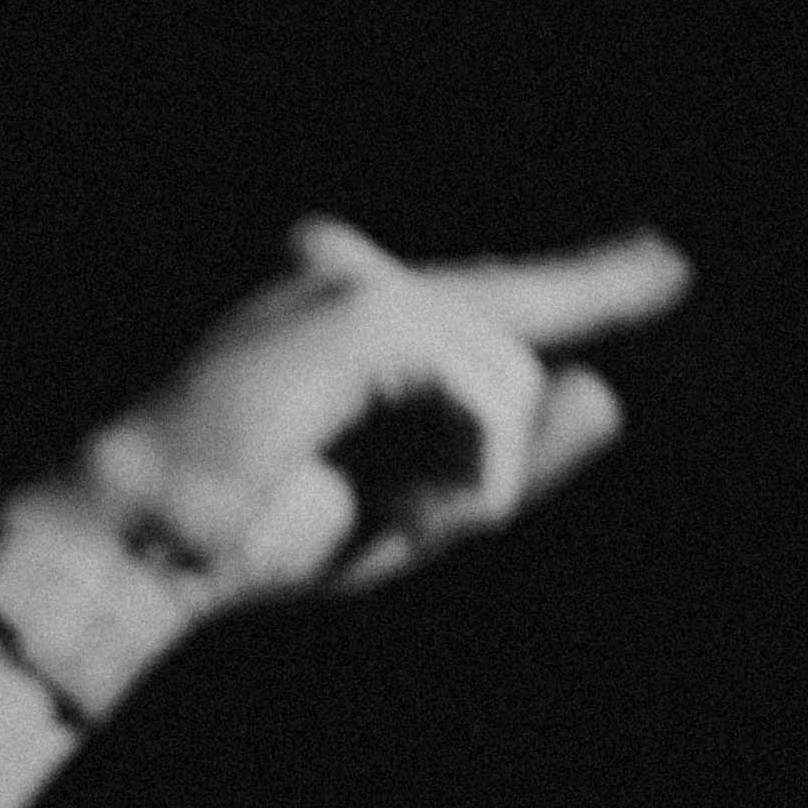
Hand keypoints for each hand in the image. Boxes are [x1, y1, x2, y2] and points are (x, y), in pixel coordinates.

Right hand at [0, 218, 690, 709]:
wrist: (140, 545)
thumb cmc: (255, 541)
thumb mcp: (409, 513)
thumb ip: (507, 459)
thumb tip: (606, 394)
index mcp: (350, 303)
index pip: (496, 292)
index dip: (592, 280)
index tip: (666, 263)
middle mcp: (348, 264)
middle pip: (510, 354)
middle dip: (480, 463)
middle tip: (387, 516)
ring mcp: (351, 273)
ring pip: (506, 380)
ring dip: (466, 476)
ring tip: (373, 509)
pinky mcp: (363, 306)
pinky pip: (486, 392)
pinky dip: (465, 465)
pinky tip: (392, 496)